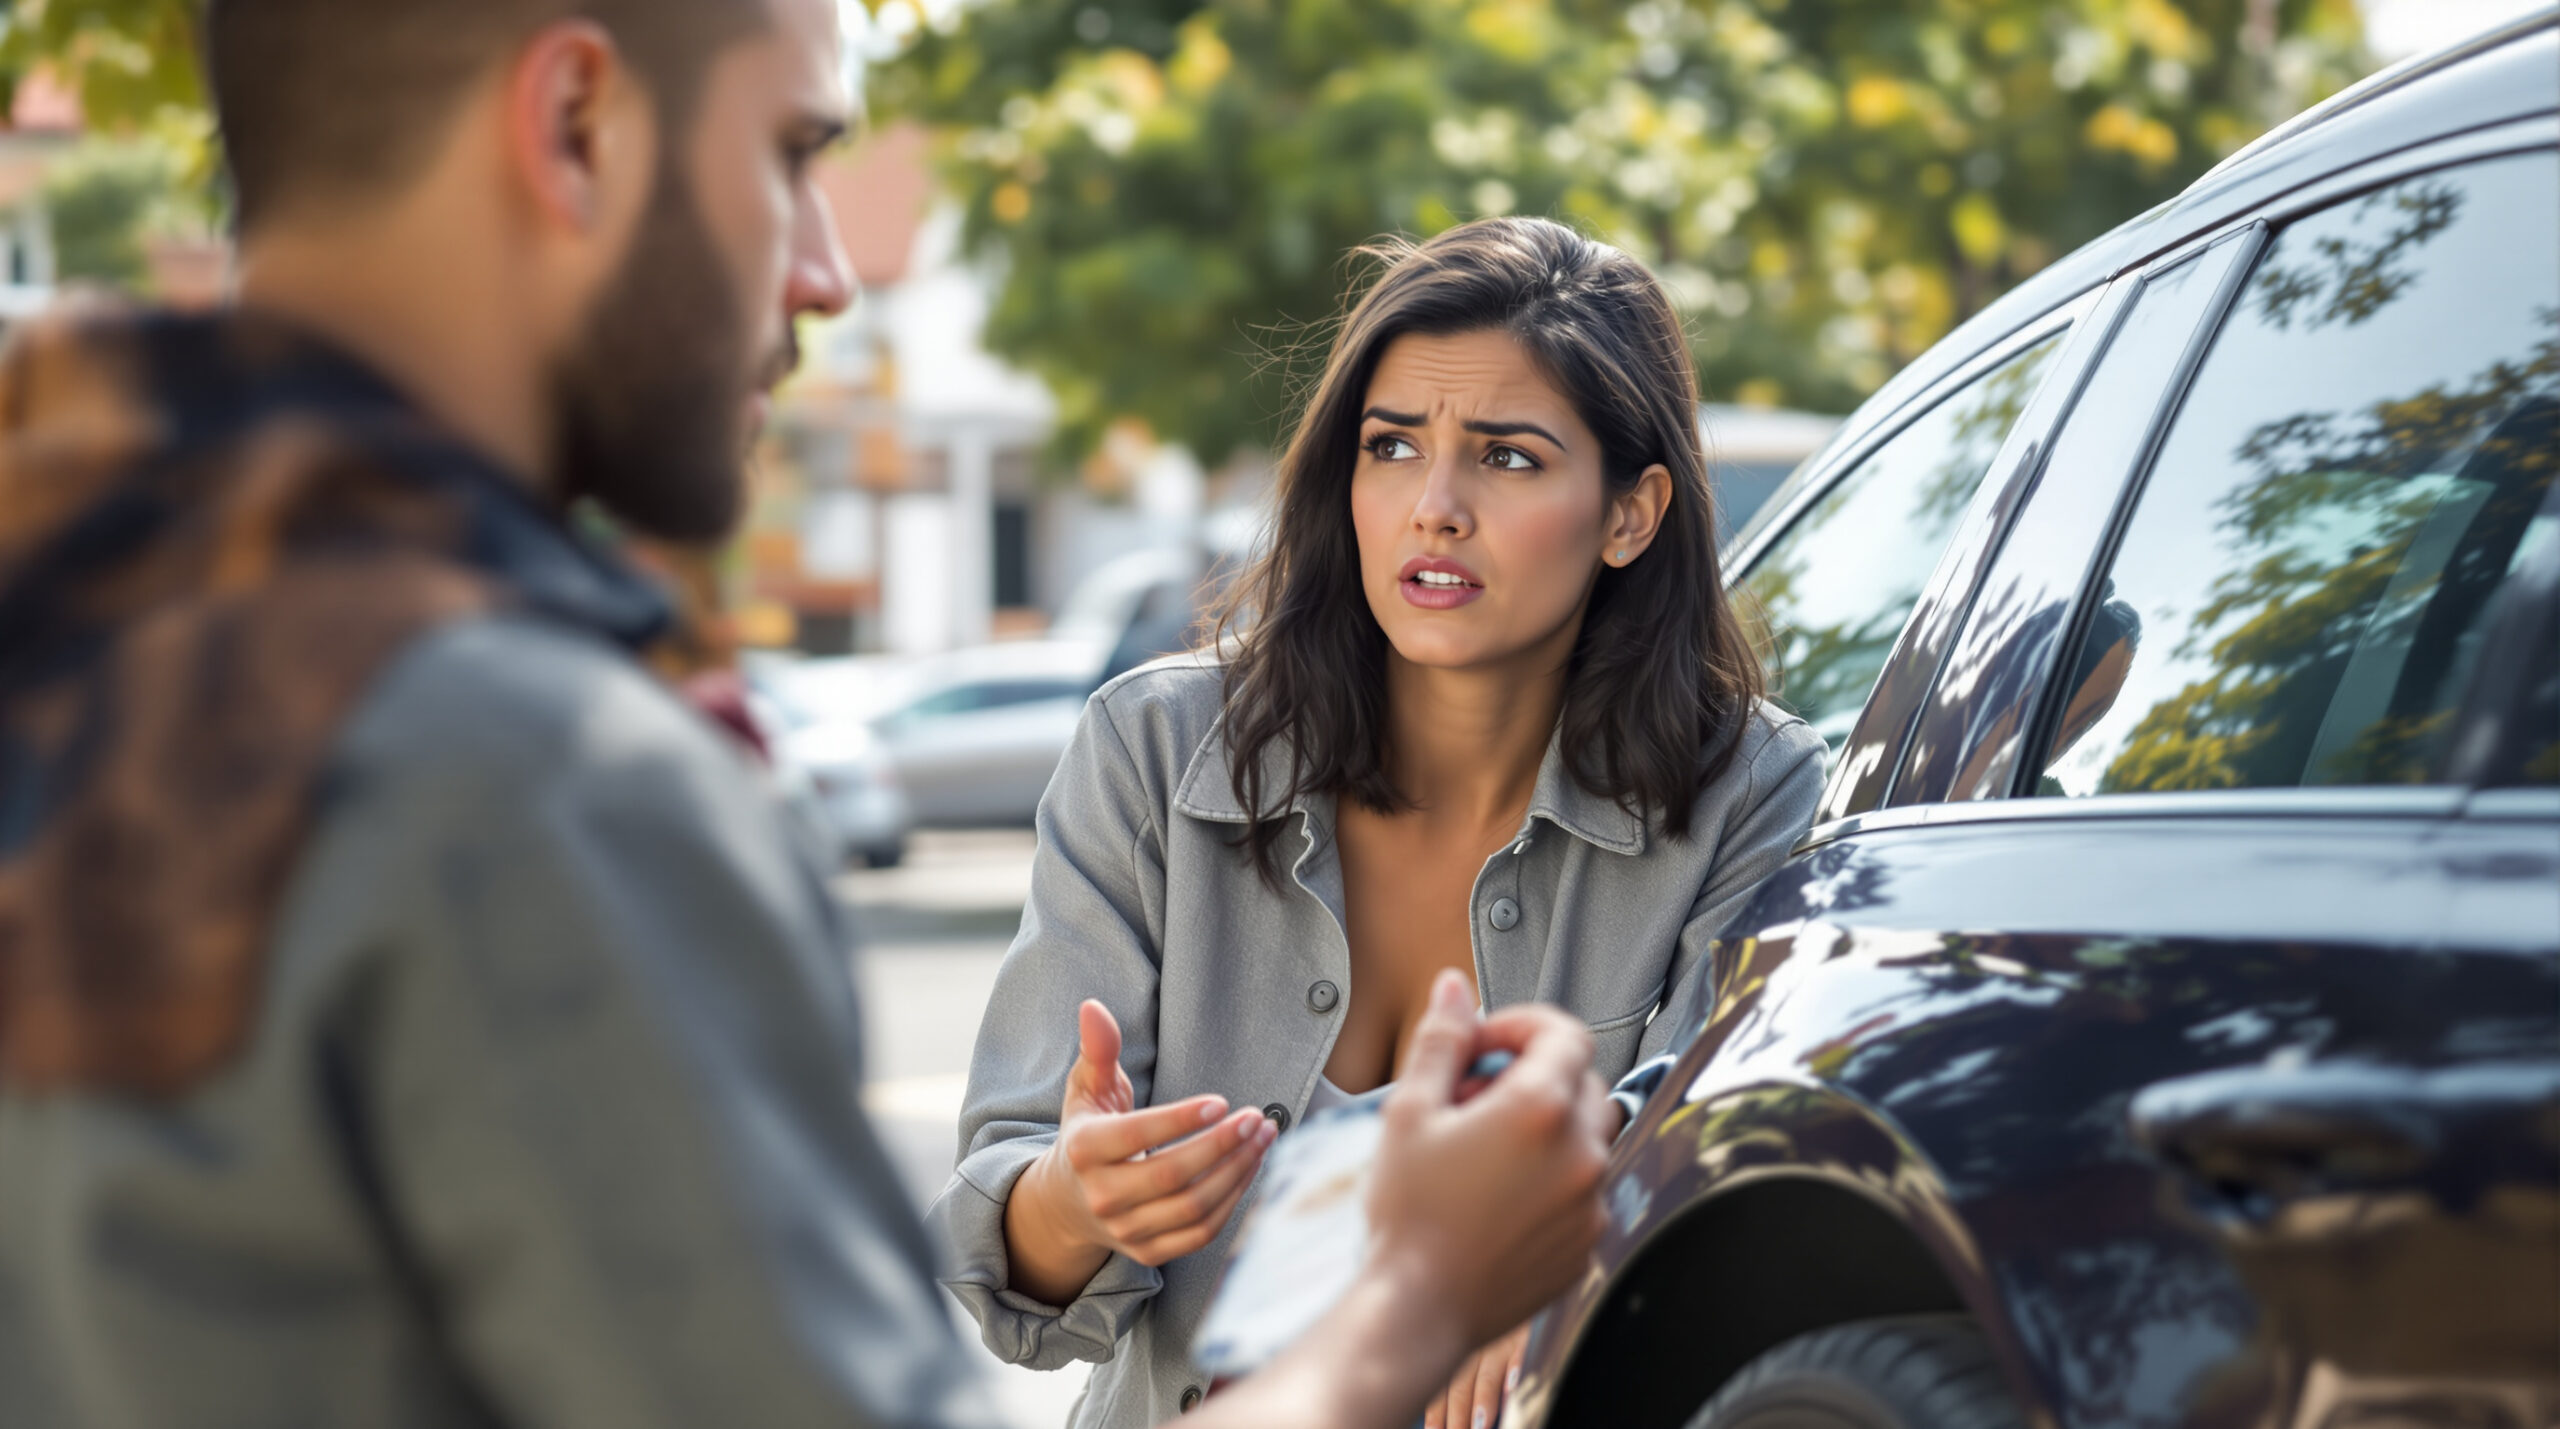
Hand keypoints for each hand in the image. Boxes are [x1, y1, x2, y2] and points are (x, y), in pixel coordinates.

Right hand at [1004, 1000, 1274, 1303]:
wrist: (1068, 1201)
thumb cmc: (1089, 1131)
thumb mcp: (1088, 1089)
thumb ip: (1099, 1050)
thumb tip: (1093, 1007)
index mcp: (1085, 1151)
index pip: (1137, 1136)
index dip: (1181, 1120)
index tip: (1222, 1102)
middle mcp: (1102, 1196)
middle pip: (1172, 1175)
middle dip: (1221, 1146)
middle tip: (1256, 1118)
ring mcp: (1125, 1229)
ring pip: (1193, 1206)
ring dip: (1236, 1172)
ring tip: (1263, 1138)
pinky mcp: (1147, 1251)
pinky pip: (1200, 1232)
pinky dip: (1232, 1202)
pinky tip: (1250, 1167)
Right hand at [1179, 976, 1605, 1428]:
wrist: (1419, 1308)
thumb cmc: (1409, 1214)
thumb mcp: (1410, 1111)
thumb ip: (1442, 1041)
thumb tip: (1456, 988)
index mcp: (1540, 1109)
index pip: (1565, 1032)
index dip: (1522, 1026)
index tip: (1485, 1045)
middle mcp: (1580, 1152)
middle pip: (1581, 1082)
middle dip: (1533, 1077)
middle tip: (1472, 1100)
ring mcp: (1590, 1201)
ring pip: (1586, 1137)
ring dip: (1546, 1128)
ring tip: (1483, 1151)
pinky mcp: (1588, 1242)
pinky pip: (1582, 1190)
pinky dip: (1551, 1179)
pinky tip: (1496, 1196)